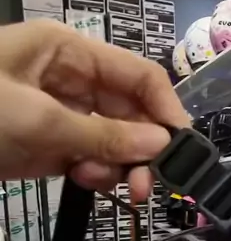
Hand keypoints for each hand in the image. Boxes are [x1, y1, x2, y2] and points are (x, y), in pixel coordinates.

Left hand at [0, 20, 188, 199]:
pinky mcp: (47, 146)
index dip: (166, 109)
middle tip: (145, 186)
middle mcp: (71, 80)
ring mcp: (59, 115)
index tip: (183, 149)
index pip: (138, 76)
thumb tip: (161, 144)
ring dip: (116, 165)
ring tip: (93, 179)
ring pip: (112, 140)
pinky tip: (81, 180)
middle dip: (142, 148)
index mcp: (70, 53)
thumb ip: (102, 134)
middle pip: (130, 112)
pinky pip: (88, 159)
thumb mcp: (37, 120)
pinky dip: (93, 173)